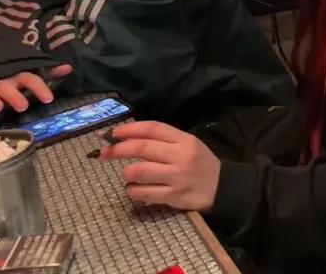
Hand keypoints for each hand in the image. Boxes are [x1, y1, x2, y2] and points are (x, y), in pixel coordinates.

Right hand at [0, 64, 72, 122]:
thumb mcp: (26, 69)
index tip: (49, 99)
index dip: (38, 86)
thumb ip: (46, 71)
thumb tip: (68, 68)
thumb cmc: (7, 69)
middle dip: (13, 95)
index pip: (28, 78)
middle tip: (23, 107)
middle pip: (6, 85)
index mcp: (15, 73)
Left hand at [97, 121, 220, 211]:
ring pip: (140, 171)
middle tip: (102, 153)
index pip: (152, 128)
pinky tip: (134, 189)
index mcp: (184, 140)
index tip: (111, 134)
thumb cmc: (200, 163)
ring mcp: (177, 177)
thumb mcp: (188, 145)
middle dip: (117, 149)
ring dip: (127, 173)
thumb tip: (127, 138)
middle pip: (142, 148)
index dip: (128, 129)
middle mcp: (181, 156)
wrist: (223, 187)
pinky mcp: (174, 196)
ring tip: (128, 175)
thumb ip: (163, 141)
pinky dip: (133, 190)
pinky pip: (144, 193)